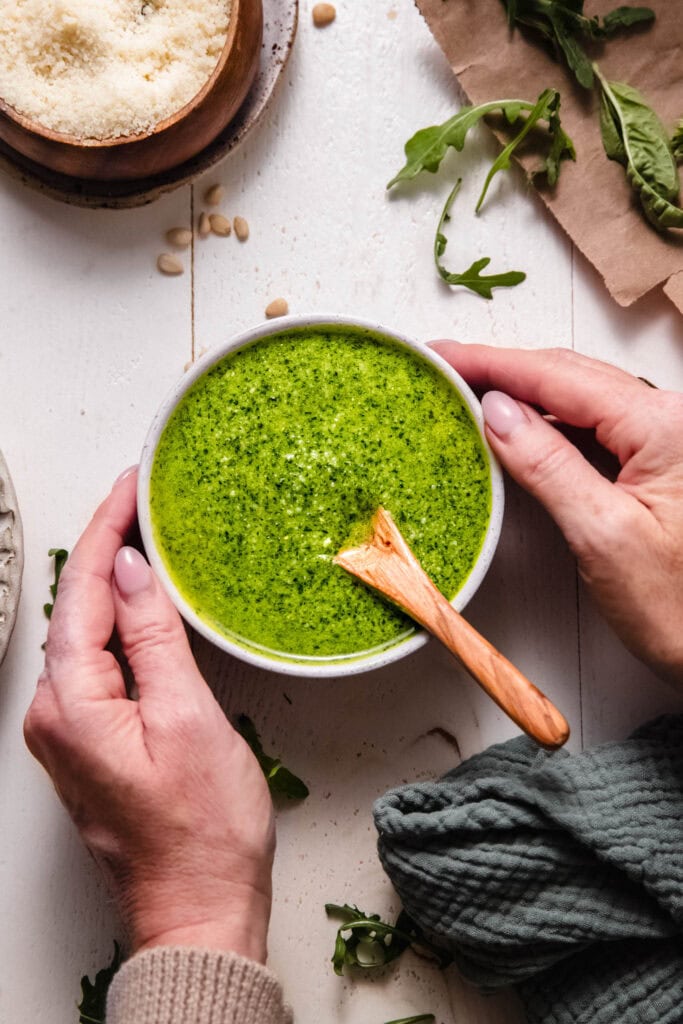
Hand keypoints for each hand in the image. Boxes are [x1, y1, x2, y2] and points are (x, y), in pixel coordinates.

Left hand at [24, 469, 274, 959]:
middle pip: (76, 607)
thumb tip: (132, 568)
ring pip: (86, 633)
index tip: (131, 485)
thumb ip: (152, 636)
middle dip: (107, 546)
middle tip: (141, 497)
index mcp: (69, 704)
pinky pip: (98, 664)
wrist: (198, 907)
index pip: (83, 590)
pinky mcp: (92, 742)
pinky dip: (121, 624)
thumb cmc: (200, 831)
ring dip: (115, 583)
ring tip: (146, 535)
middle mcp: (55, 715)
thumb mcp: (186, 717)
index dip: (107, 527)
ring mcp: (70, 732)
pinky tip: (144, 605)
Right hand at [432, 343, 682, 684]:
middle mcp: (670, 417)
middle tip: (443, 369)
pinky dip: (549, 420)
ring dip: (523, 392)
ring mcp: (666, 437)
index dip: (492, 363)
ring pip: (579, 398)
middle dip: (502, 369)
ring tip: (469, 392)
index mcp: (663, 424)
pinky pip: (593, 425)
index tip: (442, 355)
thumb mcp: (603, 536)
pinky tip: (518, 427)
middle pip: (568, 375)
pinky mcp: (659, 461)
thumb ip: (547, 465)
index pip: (558, 376)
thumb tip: (496, 412)